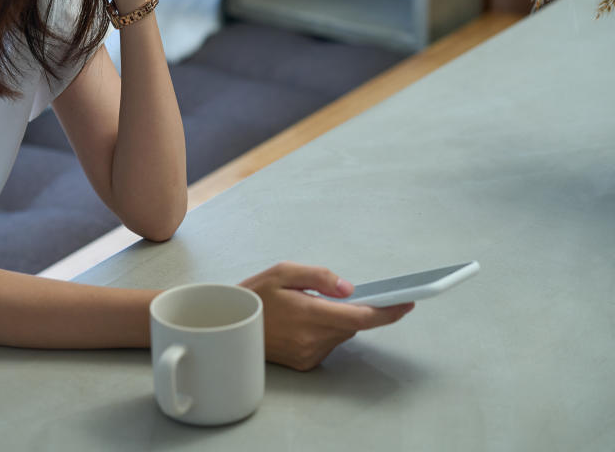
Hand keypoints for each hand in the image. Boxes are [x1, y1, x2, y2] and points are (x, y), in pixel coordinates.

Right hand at [240, 262, 413, 370]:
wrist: (229, 325)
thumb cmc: (254, 296)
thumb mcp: (283, 272)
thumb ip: (320, 277)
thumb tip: (349, 289)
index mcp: (309, 315)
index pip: (361, 316)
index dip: (387, 311)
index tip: (406, 303)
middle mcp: (312, 340)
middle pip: (352, 324)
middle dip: (353, 308)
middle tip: (338, 293)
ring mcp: (309, 354)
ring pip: (341, 334)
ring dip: (337, 319)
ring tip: (309, 305)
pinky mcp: (305, 363)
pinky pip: (328, 344)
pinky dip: (325, 330)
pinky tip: (303, 321)